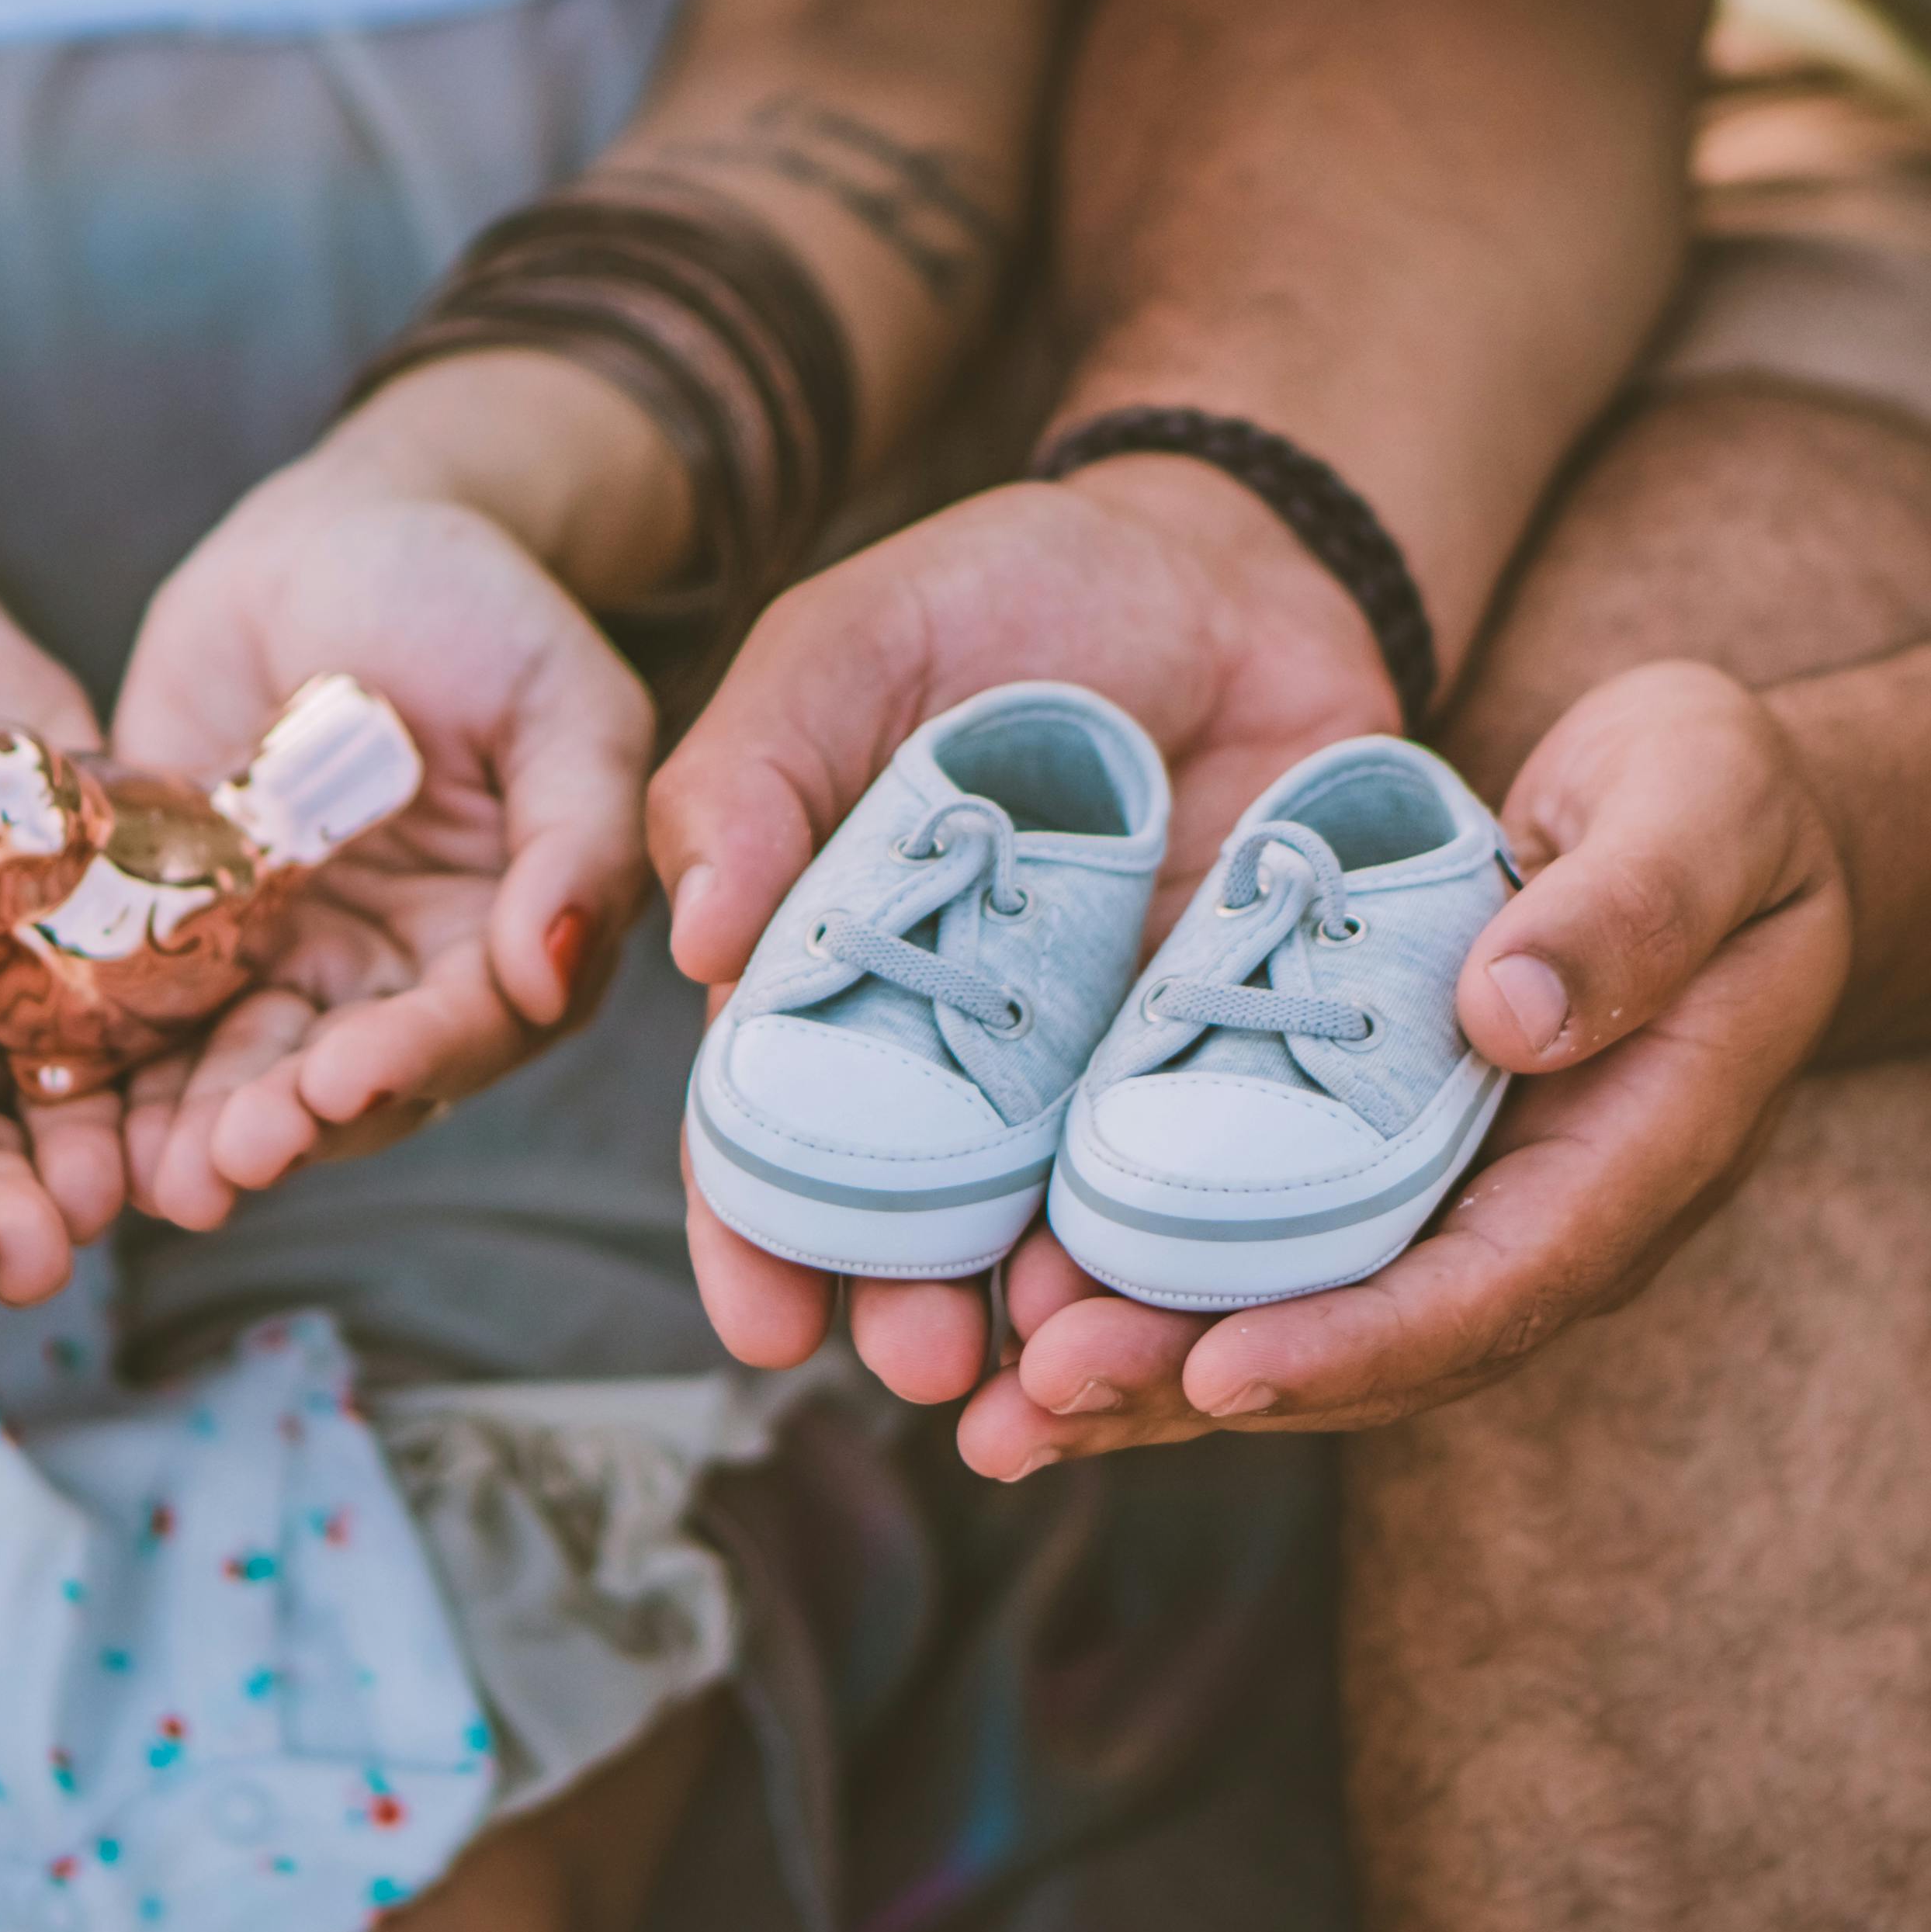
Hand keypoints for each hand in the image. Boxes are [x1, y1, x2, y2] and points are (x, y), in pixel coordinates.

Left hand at [102, 454, 655, 1226]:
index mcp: (512, 933)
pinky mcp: (189, 933)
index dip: (411, 1060)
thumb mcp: (558, 698)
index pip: (472, 1024)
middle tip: (229, 1159)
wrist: (332, 539)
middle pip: (352, 1078)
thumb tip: (553, 970)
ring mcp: (293, 958)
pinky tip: (81, 1115)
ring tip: (155, 1173)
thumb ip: (577, 833)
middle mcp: (403, 972)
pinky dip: (122, 1072)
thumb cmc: (471, 603)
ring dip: (204, 1129)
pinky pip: (155, 1015)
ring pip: (249, 1070)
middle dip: (290, 1123)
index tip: (345, 1080)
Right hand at [648, 451, 1391, 1402]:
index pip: (772, 1127)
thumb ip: (755, 776)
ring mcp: (1096, 1058)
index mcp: (830, 968)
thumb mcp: (851, 647)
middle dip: (905, 1303)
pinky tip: (1196, 1290)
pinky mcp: (1234, 1046)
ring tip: (1058, 1361)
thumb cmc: (1005, 593)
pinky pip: (1212, 1169)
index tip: (765, 1321)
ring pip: (1058, 1222)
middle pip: (913, 1212)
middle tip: (922, 1363)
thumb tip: (696, 938)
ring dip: (1051, 1309)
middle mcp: (955, 1042)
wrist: (1230, 568)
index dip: (757, 1232)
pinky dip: (1199, 1239)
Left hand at [959, 659, 1854, 1474]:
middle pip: (1374, 1348)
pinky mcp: (1385, 1174)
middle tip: (1032, 1405)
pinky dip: (1157, 1303)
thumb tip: (1508, 1014)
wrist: (1710, 825)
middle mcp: (1543, 1215)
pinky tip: (1022, 1322)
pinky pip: (1271, 1262)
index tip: (1224, 1368)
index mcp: (1637, 1148)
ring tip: (995, 1414)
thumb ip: (1633, 902)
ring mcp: (1462, 1207)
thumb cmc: (1715, 798)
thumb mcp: (1703, 801)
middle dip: (1202, 1387)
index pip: (1497, 1286)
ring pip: (1306, 1329)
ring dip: (1153, 1380)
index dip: (1360, 1343)